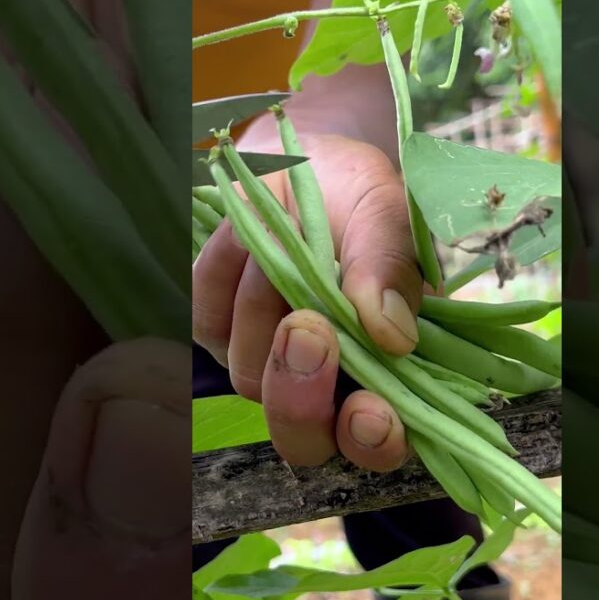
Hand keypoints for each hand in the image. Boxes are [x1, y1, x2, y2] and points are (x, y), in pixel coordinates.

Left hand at [193, 130, 418, 472]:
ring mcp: (265, 364)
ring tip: (286, 230)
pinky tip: (248, 232)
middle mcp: (326, 385)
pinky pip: (205, 319)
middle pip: (303, 440)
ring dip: (264, 301)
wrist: (302, 156)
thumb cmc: (359, 195)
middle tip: (307, 328)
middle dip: (300, 396)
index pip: (380, 443)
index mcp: (388, 373)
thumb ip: (392, 268)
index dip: (373, 441)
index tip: (370, 409)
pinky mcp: (214, 331)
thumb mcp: (388, 214)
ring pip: (249, 375)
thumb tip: (392, 334)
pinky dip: (225, 270)